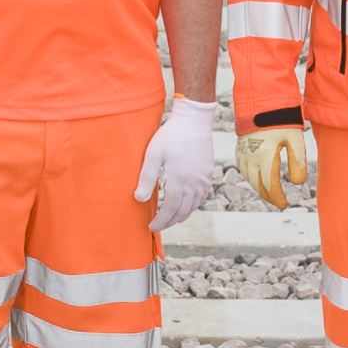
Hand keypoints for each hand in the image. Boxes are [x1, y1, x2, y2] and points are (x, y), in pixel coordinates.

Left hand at [134, 99, 218, 231]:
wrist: (194, 121)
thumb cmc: (170, 135)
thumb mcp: (153, 154)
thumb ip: (147, 178)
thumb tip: (139, 199)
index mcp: (179, 180)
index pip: (169, 209)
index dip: (160, 220)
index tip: (152, 226)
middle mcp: (193, 183)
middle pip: (182, 210)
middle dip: (170, 221)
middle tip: (159, 226)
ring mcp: (203, 179)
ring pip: (193, 205)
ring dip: (182, 215)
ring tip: (172, 220)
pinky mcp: (208, 173)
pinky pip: (202, 196)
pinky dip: (194, 205)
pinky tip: (187, 205)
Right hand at [234, 125, 312, 208]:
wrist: (261, 100)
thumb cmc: (280, 119)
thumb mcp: (295, 138)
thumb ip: (297, 161)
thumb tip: (297, 183)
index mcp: (264, 157)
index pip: (269, 185)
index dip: (277, 197)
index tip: (284, 204)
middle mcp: (250, 157)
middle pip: (257, 185)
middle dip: (268, 196)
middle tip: (278, 202)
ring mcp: (242, 153)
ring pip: (248, 178)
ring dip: (258, 187)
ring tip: (269, 192)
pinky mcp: (239, 147)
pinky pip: (242, 168)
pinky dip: (250, 176)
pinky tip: (257, 177)